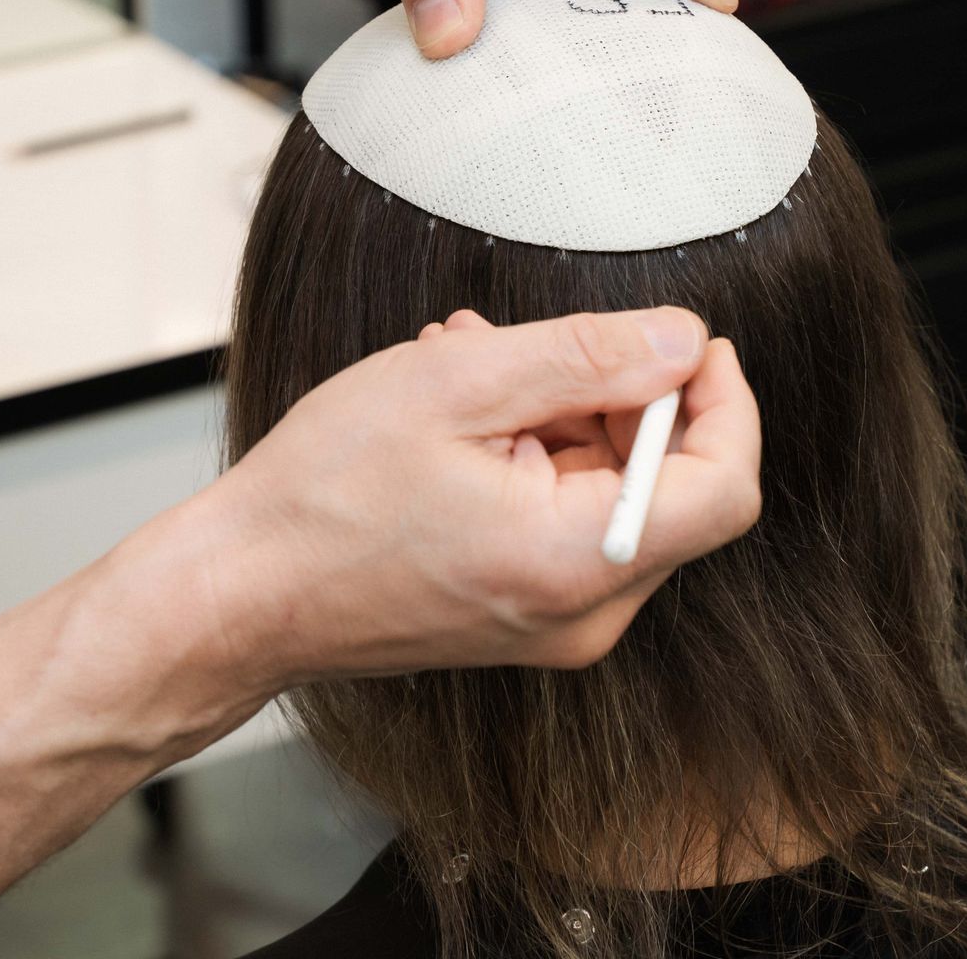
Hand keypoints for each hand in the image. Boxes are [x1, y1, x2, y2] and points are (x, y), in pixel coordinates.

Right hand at [193, 307, 761, 687]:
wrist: (240, 593)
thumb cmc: (322, 495)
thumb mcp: (457, 384)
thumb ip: (587, 356)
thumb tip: (682, 340)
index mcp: (575, 560)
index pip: (725, 485)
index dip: (724, 399)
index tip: (687, 342)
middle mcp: (583, 614)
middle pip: (672, 489)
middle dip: (621, 399)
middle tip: (537, 344)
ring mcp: (554, 625)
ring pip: (616, 499)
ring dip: (566, 419)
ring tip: (475, 370)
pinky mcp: (524, 618)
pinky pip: (569, 525)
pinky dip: (538, 460)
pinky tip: (468, 420)